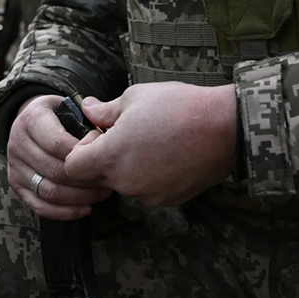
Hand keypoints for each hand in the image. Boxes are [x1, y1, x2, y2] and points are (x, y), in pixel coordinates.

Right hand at [6, 95, 112, 220]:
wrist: (30, 121)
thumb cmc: (58, 115)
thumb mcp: (68, 106)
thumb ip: (86, 116)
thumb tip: (105, 136)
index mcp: (30, 120)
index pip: (57, 143)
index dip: (83, 153)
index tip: (103, 155)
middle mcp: (17, 143)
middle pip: (54, 170)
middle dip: (85, 178)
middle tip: (107, 179)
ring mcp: (14, 166)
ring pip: (49, 191)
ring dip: (79, 197)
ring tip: (100, 193)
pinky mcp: (16, 185)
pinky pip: (39, 206)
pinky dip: (64, 212)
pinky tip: (86, 208)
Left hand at [64, 83, 236, 207]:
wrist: (226, 127)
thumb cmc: (178, 106)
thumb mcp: (134, 97)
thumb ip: (104, 110)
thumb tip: (86, 109)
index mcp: (110, 157)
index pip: (73, 167)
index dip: (81, 149)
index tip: (100, 134)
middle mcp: (125, 183)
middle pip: (98, 177)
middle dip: (105, 158)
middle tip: (127, 135)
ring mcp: (148, 195)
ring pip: (124, 184)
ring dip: (129, 168)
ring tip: (152, 142)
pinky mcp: (169, 200)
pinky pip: (148, 191)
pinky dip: (151, 177)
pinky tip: (168, 155)